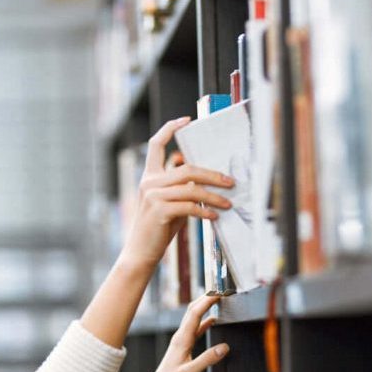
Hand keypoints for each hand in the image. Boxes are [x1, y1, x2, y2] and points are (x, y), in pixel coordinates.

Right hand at [120, 116, 235, 267]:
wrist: (141, 252)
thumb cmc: (158, 228)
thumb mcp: (169, 203)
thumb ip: (181, 187)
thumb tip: (205, 177)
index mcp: (149, 176)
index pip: (156, 145)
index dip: (170, 128)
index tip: (186, 120)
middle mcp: (149, 182)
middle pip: (185, 167)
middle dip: (212, 174)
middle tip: (230, 182)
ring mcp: (152, 196)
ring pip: (190, 187)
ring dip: (213, 195)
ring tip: (227, 203)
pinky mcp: (159, 211)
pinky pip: (188, 206)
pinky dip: (204, 211)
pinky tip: (213, 216)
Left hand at [128, 293, 231, 371]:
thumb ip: (208, 359)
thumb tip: (224, 347)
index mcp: (181, 340)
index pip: (195, 314)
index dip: (207, 301)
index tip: (219, 293)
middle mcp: (180, 337)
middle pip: (193, 311)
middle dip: (205, 299)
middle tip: (220, 291)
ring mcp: (181, 342)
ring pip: (194, 319)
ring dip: (205, 308)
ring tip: (218, 301)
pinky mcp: (183, 348)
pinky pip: (196, 330)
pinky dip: (205, 323)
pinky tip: (213, 322)